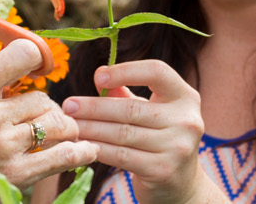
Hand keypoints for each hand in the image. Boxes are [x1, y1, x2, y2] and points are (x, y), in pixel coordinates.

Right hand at [0, 39, 96, 203]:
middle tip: (40, 120)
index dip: (35, 59)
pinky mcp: (15, 175)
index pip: (22, 54)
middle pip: (43, 98)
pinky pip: (63, 156)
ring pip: (57, 123)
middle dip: (46, 110)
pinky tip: (85, 150)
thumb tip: (5, 59)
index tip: (37, 70)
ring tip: (62, 134)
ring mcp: (4, 145)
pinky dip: (79, 151)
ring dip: (64, 129)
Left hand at [62, 60, 222, 203]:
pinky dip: (99, 149)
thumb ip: (127, 94)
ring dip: (91, 129)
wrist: (180, 184)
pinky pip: (121, 155)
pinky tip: (82, 145)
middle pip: (131, 108)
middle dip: (94, 107)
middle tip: (68, 106)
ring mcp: (177, 147)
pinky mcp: (163, 170)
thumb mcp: (150, 112)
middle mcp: (187, 120)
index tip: (98, 76)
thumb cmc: (159, 139)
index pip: (157, 72)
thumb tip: (100, 75)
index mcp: (186, 97)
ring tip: (70, 126)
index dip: (125, 71)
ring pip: (122, 133)